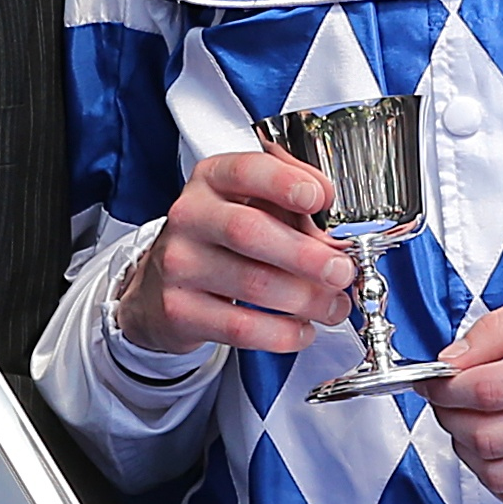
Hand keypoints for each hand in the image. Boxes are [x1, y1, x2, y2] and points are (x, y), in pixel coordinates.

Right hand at [117, 151, 352, 359]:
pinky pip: (241, 327)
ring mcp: (180, 265)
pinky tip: (302, 329)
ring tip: (333, 305)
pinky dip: (283, 332)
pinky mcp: (180, 311)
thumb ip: (293, 204)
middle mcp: (191, 217)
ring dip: (306, 299)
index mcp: (212, 180)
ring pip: (252, 284)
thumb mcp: (250, 204)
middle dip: (307, 255)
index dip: (286, 183)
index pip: (246, 170)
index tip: (321, 199)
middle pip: (249, 231)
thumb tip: (336, 227)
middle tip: (341, 271)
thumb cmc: (221, 240)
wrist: (161, 285)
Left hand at [428, 287, 502, 503]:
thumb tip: (451, 362)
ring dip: (467, 451)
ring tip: (469, 422)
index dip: (446, 387)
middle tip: (447, 399)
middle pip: (487, 438)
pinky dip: (494, 477)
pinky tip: (495, 448)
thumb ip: (496, 328)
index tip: (437, 379)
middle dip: (450, 418)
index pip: (486, 391)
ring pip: (498, 475)